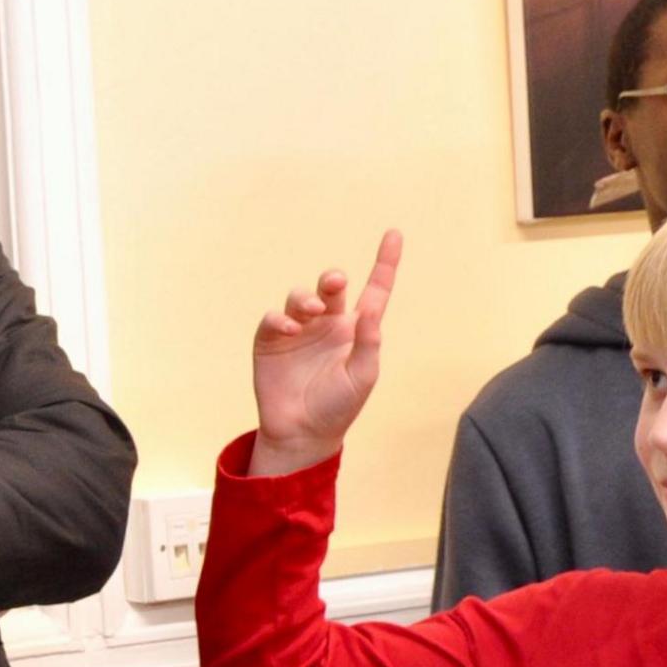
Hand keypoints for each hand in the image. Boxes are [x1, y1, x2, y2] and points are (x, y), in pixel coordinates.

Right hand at [248, 230, 400, 476]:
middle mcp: (327, 324)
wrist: (302, 433)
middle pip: (331, 288)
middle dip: (332, 279)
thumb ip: (368, 344)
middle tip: (335, 282)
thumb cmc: (338, 407)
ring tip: (312, 312)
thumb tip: (370, 312)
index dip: (384, 263)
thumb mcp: (362, 377)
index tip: (394, 234)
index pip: (374, 291)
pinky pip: (274, 318)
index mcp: (355, 330)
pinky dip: (280, 318)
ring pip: (301, 297)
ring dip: (306, 298)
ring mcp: (298, 330)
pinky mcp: (271, 341)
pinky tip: (289, 328)